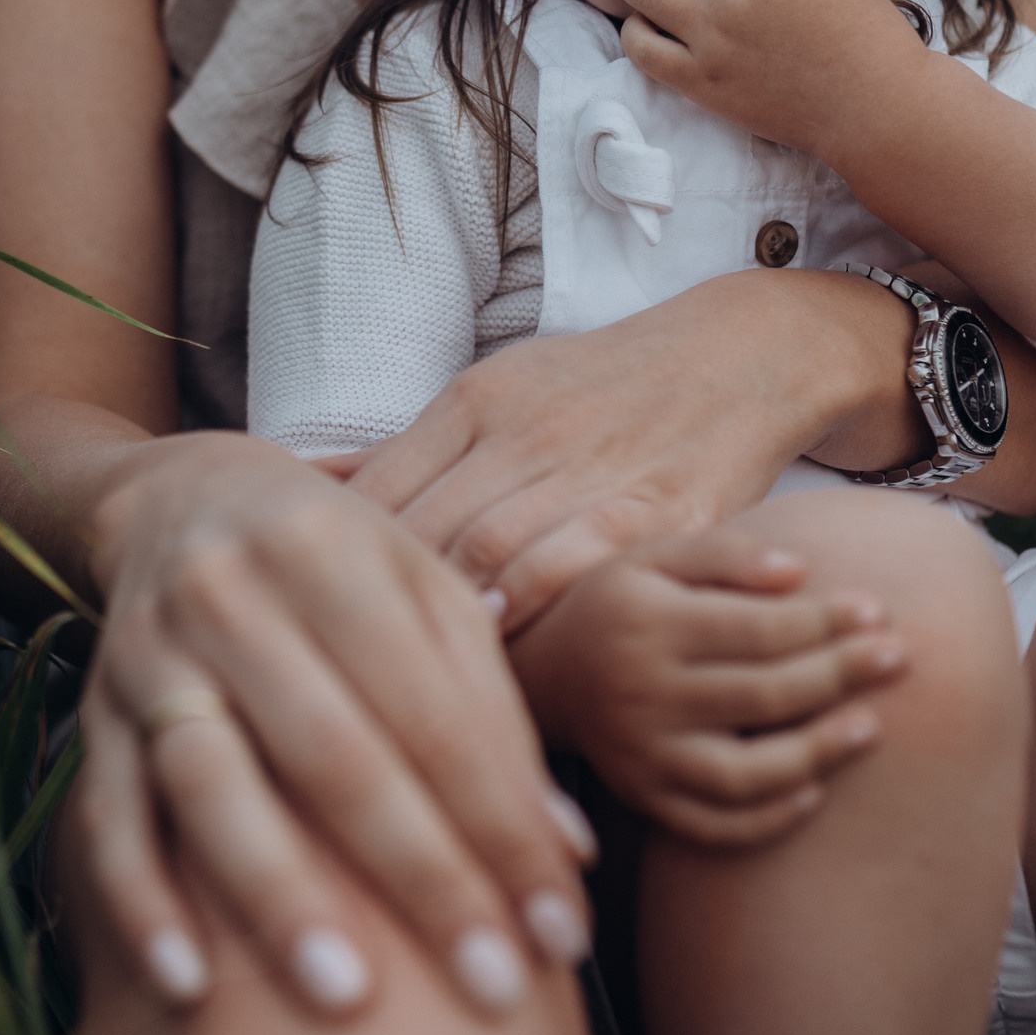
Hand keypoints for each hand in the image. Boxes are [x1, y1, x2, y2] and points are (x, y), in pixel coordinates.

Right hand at [76, 431, 597, 1019]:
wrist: (181, 495)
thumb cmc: (335, 555)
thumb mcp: (422, 590)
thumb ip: (491, 710)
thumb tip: (565, 851)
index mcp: (330, 552)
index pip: (431, 712)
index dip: (501, 824)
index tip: (557, 928)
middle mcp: (229, 597)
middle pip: (332, 753)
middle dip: (419, 877)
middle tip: (491, 985)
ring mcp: (151, 658)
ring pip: (211, 784)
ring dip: (276, 896)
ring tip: (343, 994)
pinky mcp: (96, 714)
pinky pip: (106, 816)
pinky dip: (139, 900)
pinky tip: (185, 982)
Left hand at [344, 267, 927, 631]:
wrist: (741, 356)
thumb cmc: (600, 387)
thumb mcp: (492, 395)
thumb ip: (403, 451)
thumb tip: (294, 480)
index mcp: (473, 404)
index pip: (378, 490)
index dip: (331, 562)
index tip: (300, 620)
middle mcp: (523, 433)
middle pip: (421, 528)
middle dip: (372, 604)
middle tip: (335, 669)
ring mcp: (589, 472)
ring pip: (487, 548)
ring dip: (440, 617)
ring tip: (402, 678)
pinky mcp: (658, 512)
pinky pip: (576, 561)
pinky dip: (529, 604)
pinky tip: (500, 646)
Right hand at [509, 527, 906, 844]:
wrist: (543, 673)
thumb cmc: (619, 603)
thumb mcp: (655, 557)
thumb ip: (723, 555)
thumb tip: (798, 570)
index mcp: (648, 625)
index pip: (755, 628)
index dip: (824, 620)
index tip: (877, 610)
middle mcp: (643, 693)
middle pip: (761, 695)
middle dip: (839, 675)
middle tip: (897, 657)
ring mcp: (643, 754)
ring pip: (743, 773)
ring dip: (816, 753)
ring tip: (870, 727)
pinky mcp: (644, 797)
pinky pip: (714, 825)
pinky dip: (768, 819)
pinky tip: (814, 792)